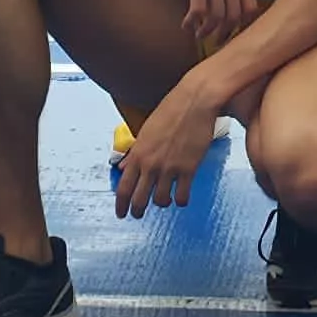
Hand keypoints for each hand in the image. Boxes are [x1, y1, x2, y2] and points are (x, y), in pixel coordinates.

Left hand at [114, 83, 230, 217]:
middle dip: (138, 211)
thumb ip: (134, 152)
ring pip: (161, 200)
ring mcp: (169, 168)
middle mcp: (150, 164)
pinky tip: (182, 197)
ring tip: (165, 200)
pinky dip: (181, 200)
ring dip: (162, 203)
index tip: (121, 214)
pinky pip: (182, 195)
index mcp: (138, 154)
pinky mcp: (188, 169)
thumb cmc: (170, 111)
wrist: (194, 101)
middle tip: (139, 215)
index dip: (121, 205)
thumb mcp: (146, 132)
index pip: (124, 188)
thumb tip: (122, 167)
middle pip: (139, 199)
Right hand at [159, 0, 256, 46]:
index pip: (250, 7)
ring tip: (199, 35)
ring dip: (207, 30)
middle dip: (224, 33)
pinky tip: (186, 25)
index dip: (242, 25)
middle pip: (234, 15)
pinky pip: (198, 8)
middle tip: (215, 41)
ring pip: (216, 15)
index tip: (232, 32)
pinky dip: (192, 21)